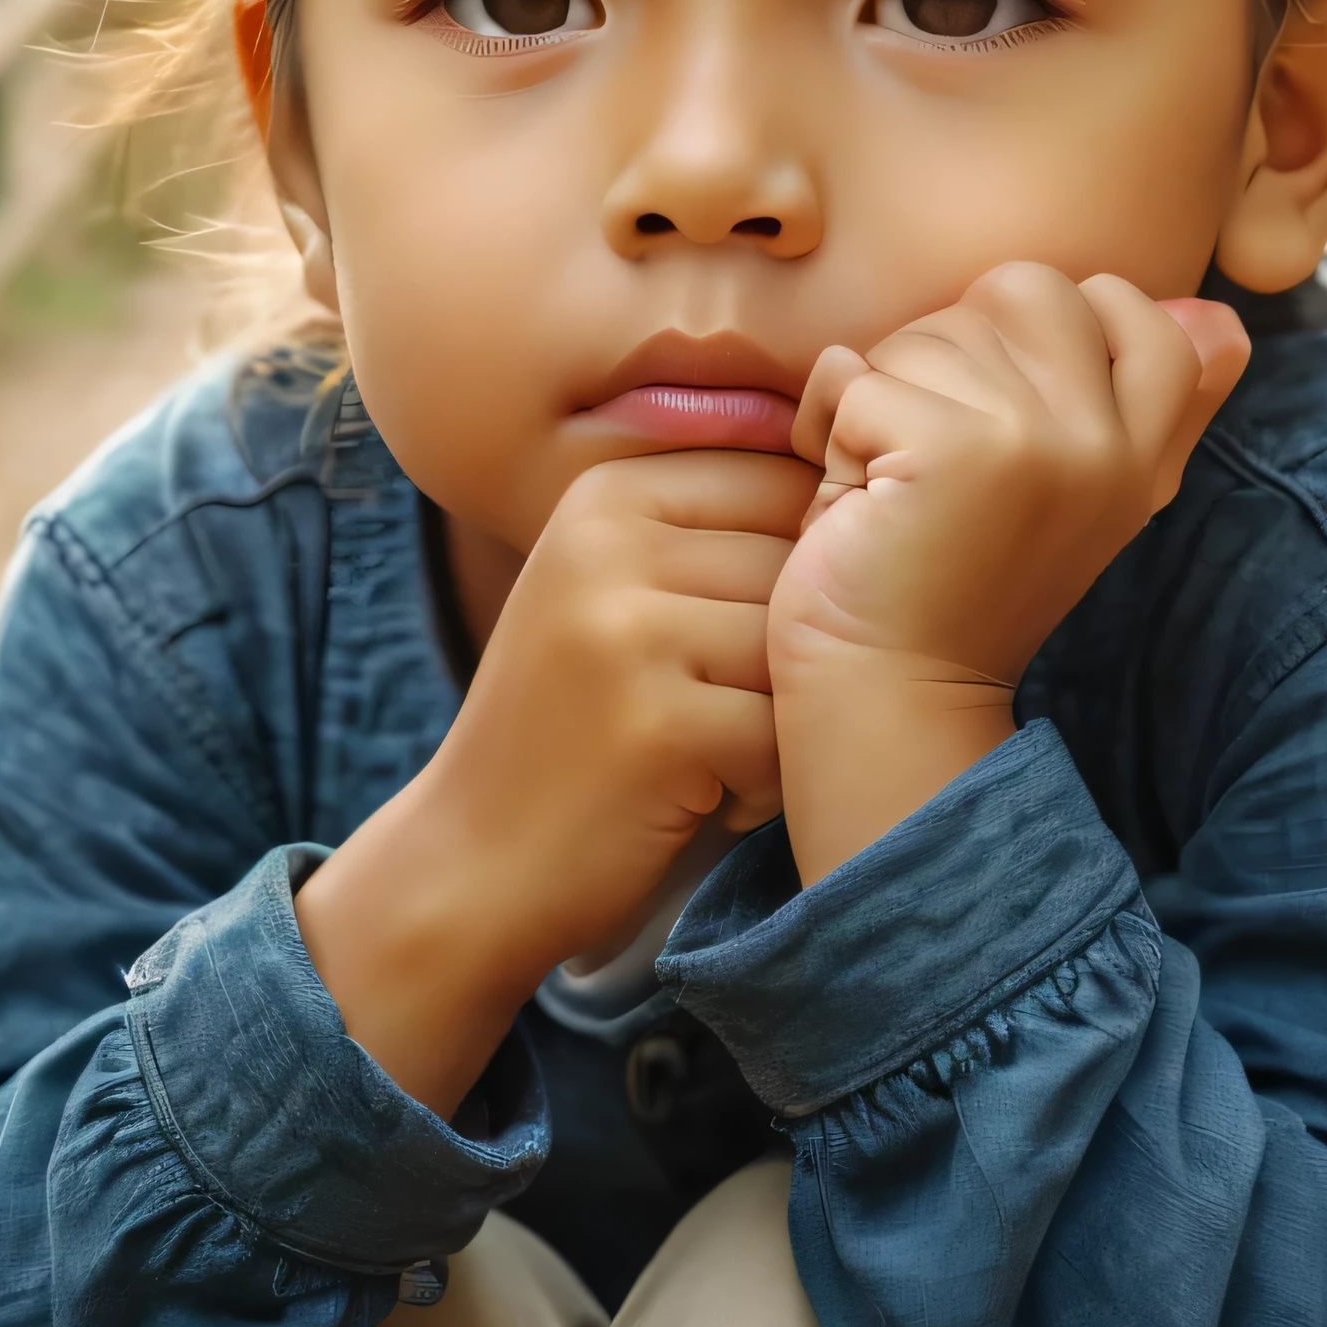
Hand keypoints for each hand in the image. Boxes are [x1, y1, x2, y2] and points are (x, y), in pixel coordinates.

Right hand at [295, 448, 811, 1114]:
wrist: (473, 862)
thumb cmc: (571, 723)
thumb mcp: (609, 588)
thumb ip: (706, 526)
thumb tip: (853, 465)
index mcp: (606, 494)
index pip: (775, 475)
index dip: (799, 563)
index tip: (738, 637)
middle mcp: (610, 544)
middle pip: (795, 560)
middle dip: (795, 645)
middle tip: (727, 709)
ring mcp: (627, 632)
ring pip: (795, 644)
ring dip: (782, 714)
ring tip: (720, 751)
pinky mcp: (656, 726)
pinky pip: (779, 730)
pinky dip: (765, 780)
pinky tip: (711, 798)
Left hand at [770, 264, 1248, 881]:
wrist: (893, 696)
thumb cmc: (961, 577)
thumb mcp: (1078, 488)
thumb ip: (1148, 403)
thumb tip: (1225, 320)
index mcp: (1142, 449)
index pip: (1132, 306)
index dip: (1049, 331)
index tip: (1012, 422)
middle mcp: (1107, 441)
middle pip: (1020, 288)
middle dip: (951, 351)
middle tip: (939, 450)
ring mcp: (1038, 441)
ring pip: (925, 331)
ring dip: (882, 395)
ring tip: (897, 484)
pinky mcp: (952, 447)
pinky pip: (858, 376)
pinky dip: (829, 430)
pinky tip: (854, 496)